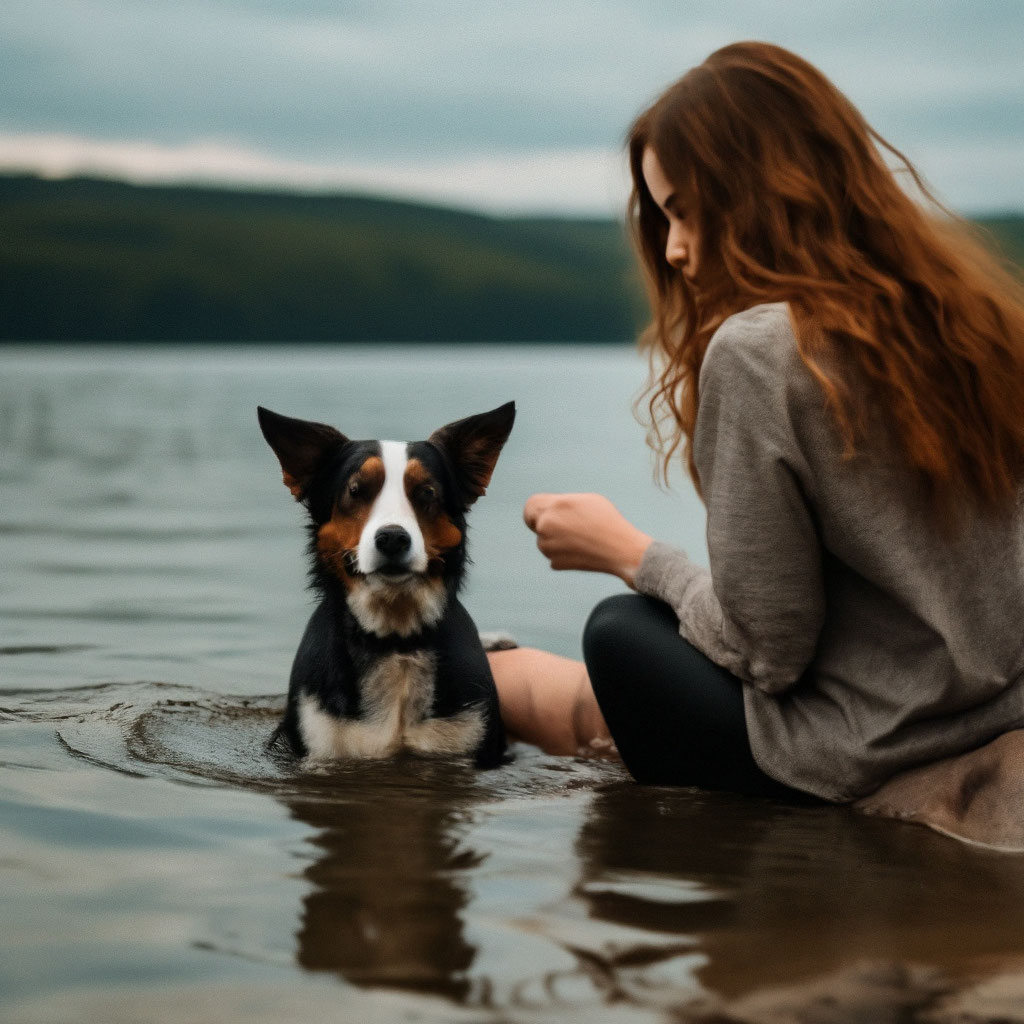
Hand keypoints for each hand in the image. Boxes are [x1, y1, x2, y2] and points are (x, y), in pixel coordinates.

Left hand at [523, 492, 652, 586]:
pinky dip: (563, 554)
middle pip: (535, 524)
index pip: (530, 506)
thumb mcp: (586, 500)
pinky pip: (553, 555)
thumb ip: (562, 503)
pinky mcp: (554, 563)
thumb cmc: (607, 521)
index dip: (535, 510)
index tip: (541, 514)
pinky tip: (582, 550)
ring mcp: (548, 546)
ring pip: (544, 541)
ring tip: (581, 538)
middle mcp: (546, 525)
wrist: (621, 550)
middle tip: (567, 527)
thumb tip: (550, 509)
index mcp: (554, 506)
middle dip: (547, 525)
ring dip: (555, 540)